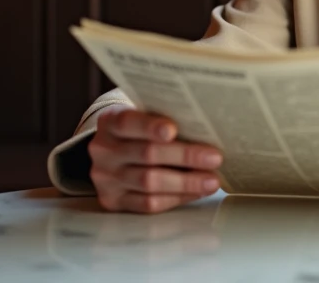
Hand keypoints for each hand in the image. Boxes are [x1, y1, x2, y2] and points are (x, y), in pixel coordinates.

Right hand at [87, 106, 223, 213]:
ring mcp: (106, 179)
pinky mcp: (114, 201)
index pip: (128, 122)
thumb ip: (166, 117)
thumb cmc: (141, 130)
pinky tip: (196, 192)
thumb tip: (206, 127)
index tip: (174, 130)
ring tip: (212, 181)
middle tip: (215, 158)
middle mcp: (104, 150)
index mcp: (110, 122)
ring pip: (149, 182)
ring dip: (186, 183)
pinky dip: (176, 198)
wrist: (114, 152)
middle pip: (146, 154)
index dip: (151, 126)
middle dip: (185, 156)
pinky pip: (148, 204)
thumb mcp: (145, 115)